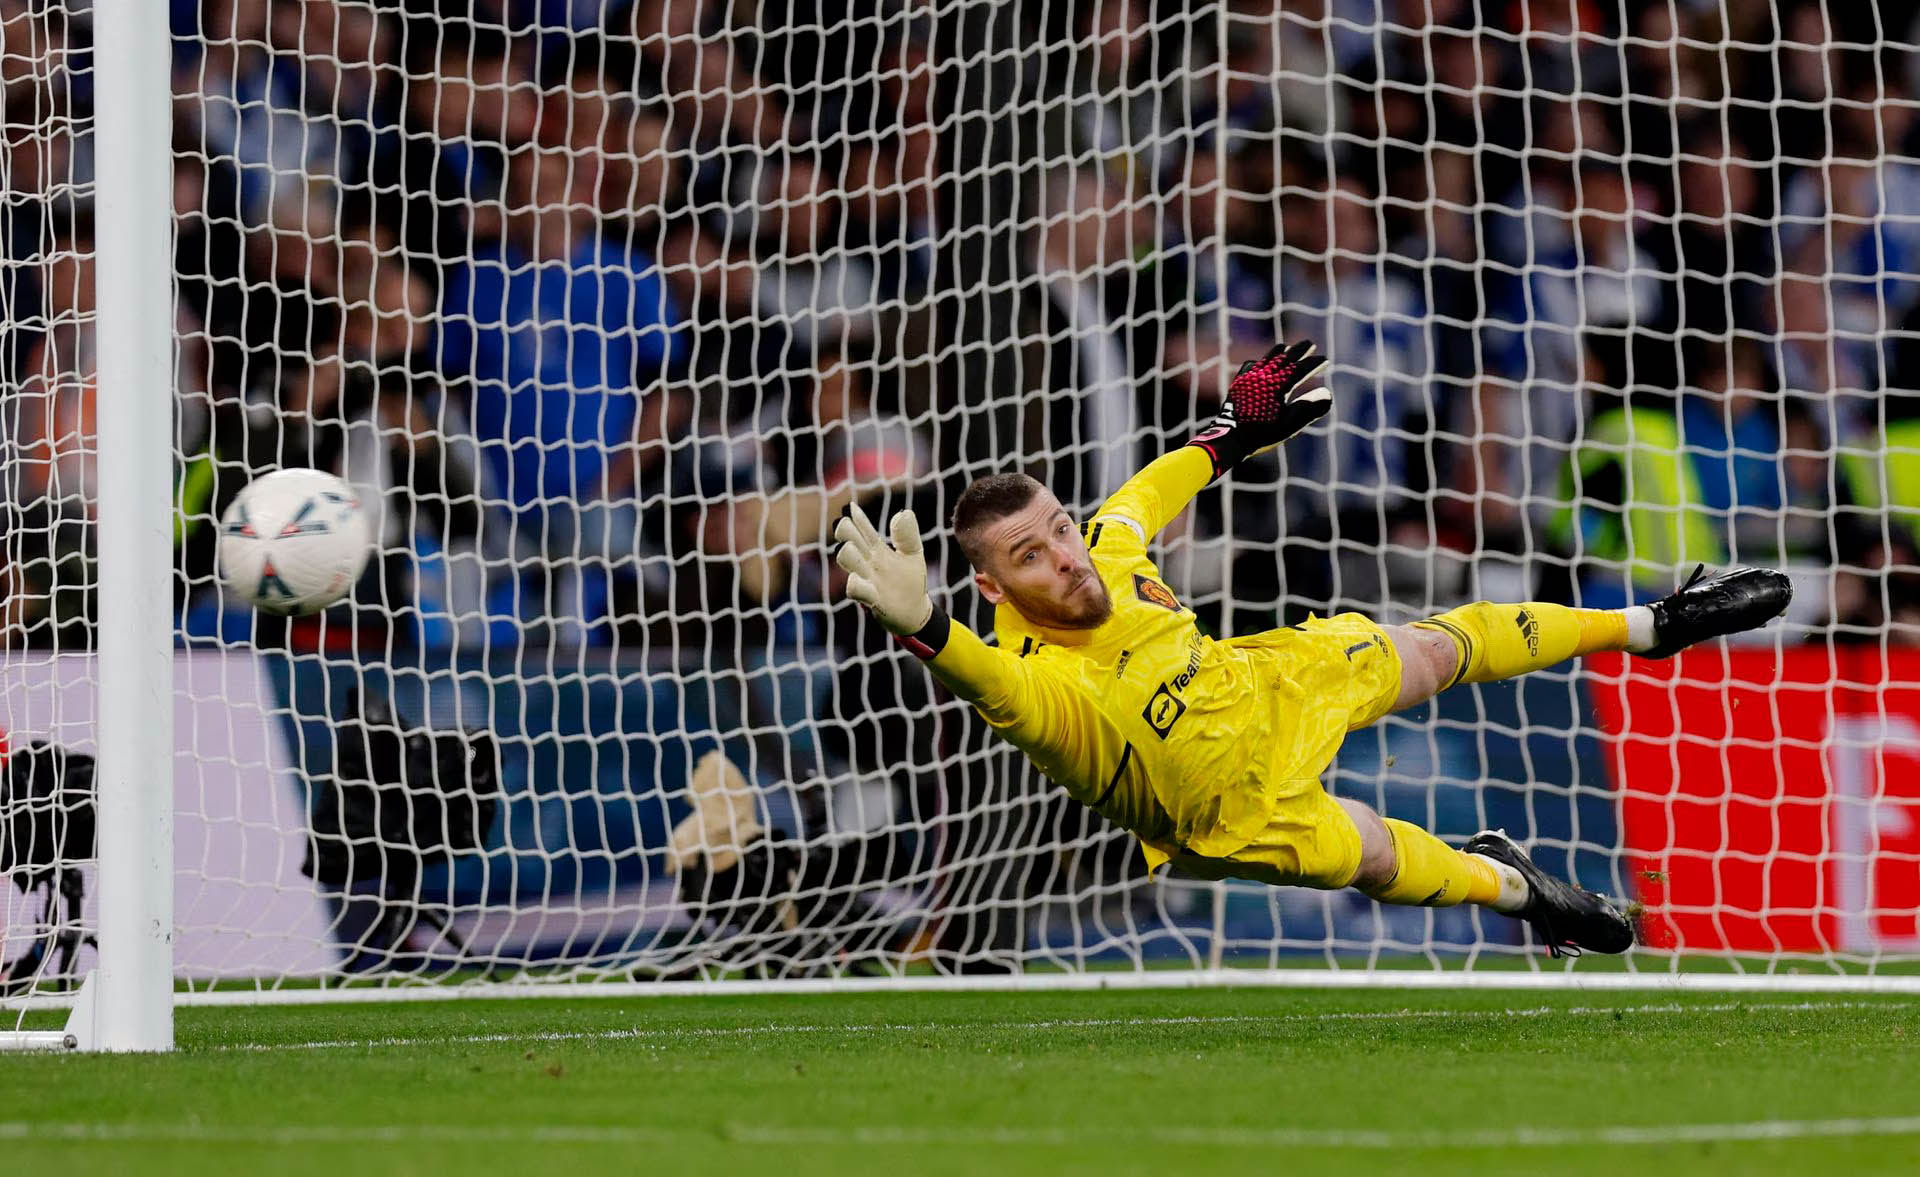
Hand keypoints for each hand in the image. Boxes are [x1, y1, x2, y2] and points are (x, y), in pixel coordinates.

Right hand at [832, 504, 933, 634]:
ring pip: (850, 563)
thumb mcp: (913, 554)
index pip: (866, 532)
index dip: (859, 520)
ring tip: (847, 548)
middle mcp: (869, 564)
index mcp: (878, 551)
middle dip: (846, 533)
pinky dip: (856, 585)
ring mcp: (868, 580)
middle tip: (843, 524)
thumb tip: (904, 512)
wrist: (916, 613)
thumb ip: (907, 535)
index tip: (851, 508)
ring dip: (848, 556)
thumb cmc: (911, 582)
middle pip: (852, 543)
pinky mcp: (872, 599)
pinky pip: (857, 590)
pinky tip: (855, 579)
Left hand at [1187, 339, 1331, 476]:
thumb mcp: (1289, 424)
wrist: (1230, 438)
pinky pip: (1250, 366)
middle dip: (1298, 350)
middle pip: (1284, 358)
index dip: (1314, 363)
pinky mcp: (1239, 384)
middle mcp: (1264, 377)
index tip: (1324, 359)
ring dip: (1279, 352)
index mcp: (1279, 385)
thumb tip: (1328, 393)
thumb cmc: (1262, 433)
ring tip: (1286, 348)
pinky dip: (1260, 362)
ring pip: (1266, 359)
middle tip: (1309, 344)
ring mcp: (1250, 378)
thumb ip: (1309, 409)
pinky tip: (1259, 363)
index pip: (1300, 368)